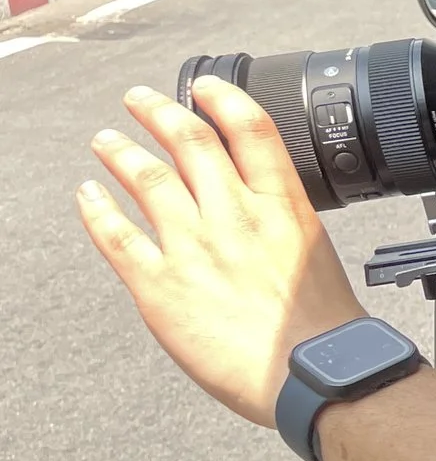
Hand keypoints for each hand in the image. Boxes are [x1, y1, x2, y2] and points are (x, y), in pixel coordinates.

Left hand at [79, 80, 365, 427]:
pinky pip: (117, 236)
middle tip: (140, 101)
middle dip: (159, 113)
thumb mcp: (315, 253)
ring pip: (147, 179)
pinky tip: (88, 194)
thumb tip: (257, 209)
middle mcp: (235, 218)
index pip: (251, 131)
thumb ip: (280, 224)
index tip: (203, 87)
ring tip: (106, 140)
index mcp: (282, 208)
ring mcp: (194, 248)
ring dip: (121, 152)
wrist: (312, 373)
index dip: (223, 99)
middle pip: (190, 143)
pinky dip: (97, 209)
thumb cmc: (322, 327)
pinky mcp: (160, 285)